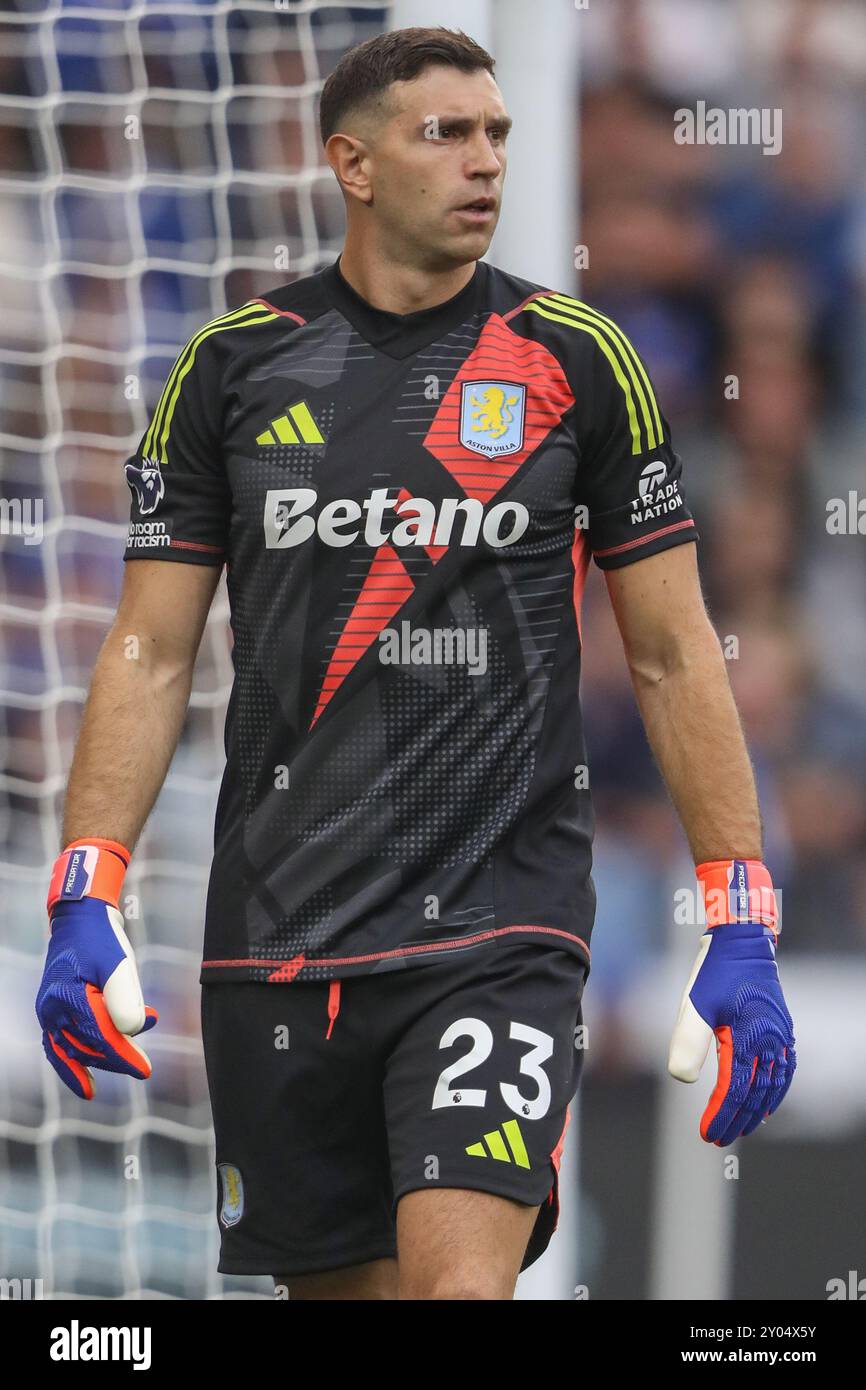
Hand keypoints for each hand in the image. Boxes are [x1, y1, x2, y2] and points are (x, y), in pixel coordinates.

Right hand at [37, 840, 157, 1099]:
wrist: (78, 918)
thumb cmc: (101, 939)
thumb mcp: (119, 963)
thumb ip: (124, 997)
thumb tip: (132, 1031)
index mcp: (69, 996)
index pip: (101, 1036)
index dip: (123, 1056)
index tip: (144, 1071)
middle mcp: (53, 1008)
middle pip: (87, 1046)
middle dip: (116, 1057)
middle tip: (143, 1065)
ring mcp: (50, 1010)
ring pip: (73, 1049)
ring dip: (100, 1059)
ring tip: (124, 1067)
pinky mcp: (52, 1010)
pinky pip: (59, 1045)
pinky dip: (72, 1064)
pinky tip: (86, 1082)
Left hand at [668, 920, 795, 1144]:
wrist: (743, 942)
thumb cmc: (715, 973)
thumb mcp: (693, 1005)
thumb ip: (687, 1043)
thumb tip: (683, 1080)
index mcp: (748, 1039)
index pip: (735, 1091)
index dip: (721, 1115)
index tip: (707, 1133)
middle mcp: (770, 1042)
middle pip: (755, 1095)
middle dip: (737, 1120)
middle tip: (719, 1139)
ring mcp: (780, 1036)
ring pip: (773, 1086)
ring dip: (757, 1110)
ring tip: (742, 1127)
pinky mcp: (783, 1029)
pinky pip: (784, 1070)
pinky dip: (776, 1090)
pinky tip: (767, 1101)